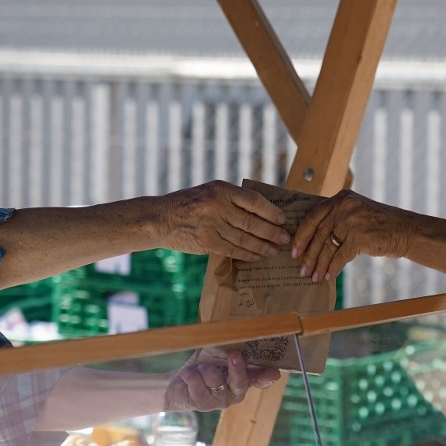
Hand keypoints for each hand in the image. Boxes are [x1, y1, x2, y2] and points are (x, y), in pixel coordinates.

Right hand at [157, 181, 289, 261]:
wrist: (160, 218)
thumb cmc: (189, 204)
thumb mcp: (210, 192)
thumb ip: (232, 200)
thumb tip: (262, 214)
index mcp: (221, 189)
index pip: (254, 200)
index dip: (271, 211)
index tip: (282, 219)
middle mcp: (217, 205)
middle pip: (252, 222)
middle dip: (271, 232)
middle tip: (285, 238)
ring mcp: (211, 225)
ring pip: (244, 238)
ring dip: (263, 246)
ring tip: (275, 251)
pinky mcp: (207, 242)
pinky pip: (233, 250)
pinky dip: (247, 254)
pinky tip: (257, 257)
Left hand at [163, 347, 279, 411]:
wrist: (179, 383)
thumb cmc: (203, 365)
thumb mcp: (215, 354)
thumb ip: (227, 349)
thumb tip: (233, 338)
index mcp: (244, 378)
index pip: (260, 379)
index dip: (267, 376)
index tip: (274, 372)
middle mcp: (235, 392)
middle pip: (240, 382)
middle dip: (237, 368)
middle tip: (234, 354)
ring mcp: (220, 400)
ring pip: (215, 379)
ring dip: (204, 368)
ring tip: (198, 367)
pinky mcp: (203, 404)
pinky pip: (197, 384)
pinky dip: (190, 375)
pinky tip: (188, 374)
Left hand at [291, 189, 413, 281]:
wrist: (406, 230)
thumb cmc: (379, 224)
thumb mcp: (356, 211)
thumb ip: (336, 217)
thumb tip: (312, 240)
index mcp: (340, 198)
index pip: (312, 216)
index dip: (301, 235)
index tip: (294, 250)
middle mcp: (344, 206)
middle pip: (318, 234)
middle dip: (308, 255)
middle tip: (301, 269)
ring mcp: (352, 222)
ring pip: (327, 247)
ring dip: (319, 265)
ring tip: (314, 277)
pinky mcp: (359, 238)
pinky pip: (340, 257)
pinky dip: (333, 268)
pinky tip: (328, 277)